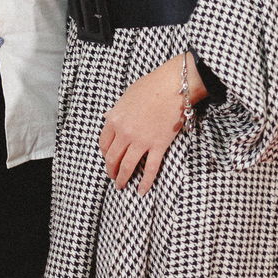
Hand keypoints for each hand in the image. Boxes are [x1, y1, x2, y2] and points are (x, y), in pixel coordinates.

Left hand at [98, 55, 206, 193]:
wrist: (173, 86)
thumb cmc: (151, 86)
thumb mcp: (126, 96)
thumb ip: (116, 110)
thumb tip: (106, 117)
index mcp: (115, 120)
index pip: (103, 144)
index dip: (104, 155)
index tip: (107, 159)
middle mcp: (125, 133)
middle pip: (112, 158)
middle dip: (110, 170)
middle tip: (112, 177)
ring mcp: (141, 141)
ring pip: (127, 167)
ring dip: (122, 179)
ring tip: (121, 186)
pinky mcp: (158, 146)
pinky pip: (150, 169)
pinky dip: (145, 182)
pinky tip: (142, 191)